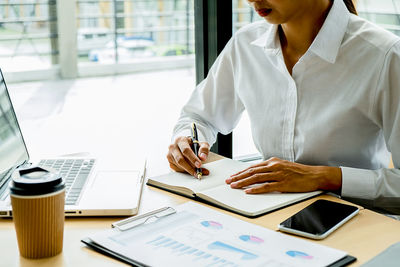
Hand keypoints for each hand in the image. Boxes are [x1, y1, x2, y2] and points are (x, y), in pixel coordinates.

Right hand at [167, 136, 209, 176]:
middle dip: (190, 167)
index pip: (185, 150)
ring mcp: (169, 155)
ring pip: (178, 165)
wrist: (186, 146)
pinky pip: (177, 169)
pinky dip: (185, 172)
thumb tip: (203, 157)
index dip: (193, 158)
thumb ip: (204, 149)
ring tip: (197, 172)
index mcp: (180, 140)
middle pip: (180, 160)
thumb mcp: (202, 144)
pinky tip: (191, 171)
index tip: (199, 165)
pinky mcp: (169, 162)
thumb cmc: (194, 145)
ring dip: (189, 170)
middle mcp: (173, 147)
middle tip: (198, 172)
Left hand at [225, 157, 341, 193]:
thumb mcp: (282, 166)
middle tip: (229, 181)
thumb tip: (257, 173)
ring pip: (256, 178)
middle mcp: (273, 166)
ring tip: (234, 186)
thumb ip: (270, 169)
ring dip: (243, 182)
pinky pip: (266, 186)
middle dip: (238, 177)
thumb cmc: (298, 172)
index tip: (233, 176)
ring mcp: (278, 174)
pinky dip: (256, 189)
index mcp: (272, 162)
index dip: (241, 172)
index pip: (252, 167)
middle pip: (251, 172)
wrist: (314, 175)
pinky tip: (248, 191)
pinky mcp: (283, 183)